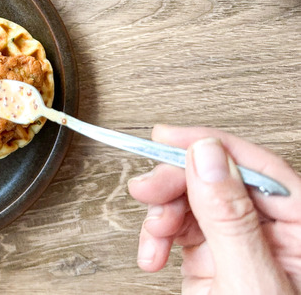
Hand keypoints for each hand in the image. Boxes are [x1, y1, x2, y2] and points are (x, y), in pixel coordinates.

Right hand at [128, 125, 300, 293]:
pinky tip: (153, 254)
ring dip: (161, 215)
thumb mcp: (248, 281)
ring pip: (191, 201)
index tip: (168, 137)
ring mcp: (239, 245)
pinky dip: (157, 238)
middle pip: (217, 180)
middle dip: (174, 184)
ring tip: (154, 235)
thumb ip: (229, 219)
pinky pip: (177, 228)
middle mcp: (271, 233)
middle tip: (147, 189)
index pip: (257, 169)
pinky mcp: (211, 259)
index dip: (209, 146)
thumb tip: (206, 157)